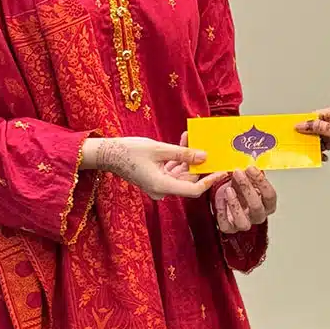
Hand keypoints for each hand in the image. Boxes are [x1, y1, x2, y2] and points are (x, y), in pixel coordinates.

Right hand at [88, 133, 225, 199]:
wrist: (107, 153)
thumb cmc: (130, 150)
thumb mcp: (159, 149)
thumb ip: (183, 154)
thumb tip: (204, 156)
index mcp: (162, 186)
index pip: (193, 190)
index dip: (210, 181)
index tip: (222, 171)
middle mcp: (162, 189)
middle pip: (188, 180)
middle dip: (199, 163)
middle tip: (211, 148)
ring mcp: (158, 184)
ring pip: (181, 173)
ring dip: (188, 157)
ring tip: (192, 138)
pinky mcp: (155, 177)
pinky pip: (172, 169)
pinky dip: (178, 158)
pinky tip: (183, 141)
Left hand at [212, 166, 276, 233]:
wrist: (227, 197)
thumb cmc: (240, 187)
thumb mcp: (247, 178)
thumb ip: (250, 173)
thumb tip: (249, 160)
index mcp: (267, 204)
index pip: (270, 195)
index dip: (262, 182)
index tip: (251, 168)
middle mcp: (257, 216)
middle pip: (257, 207)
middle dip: (247, 188)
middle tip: (238, 173)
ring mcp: (244, 223)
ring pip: (243, 222)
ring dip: (235, 204)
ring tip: (228, 189)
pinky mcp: (229, 228)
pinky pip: (225, 225)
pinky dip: (221, 211)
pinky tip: (219, 198)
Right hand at [296, 107, 329, 189]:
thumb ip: (317, 127)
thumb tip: (301, 124)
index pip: (311, 116)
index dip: (301, 123)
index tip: (291, 130)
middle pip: (311, 128)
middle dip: (305, 136)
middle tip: (297, 143)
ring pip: (314, 138)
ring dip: (312, 146)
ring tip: (310, 151)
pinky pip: (320, 146)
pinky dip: (318, 151)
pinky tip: (322, 156)